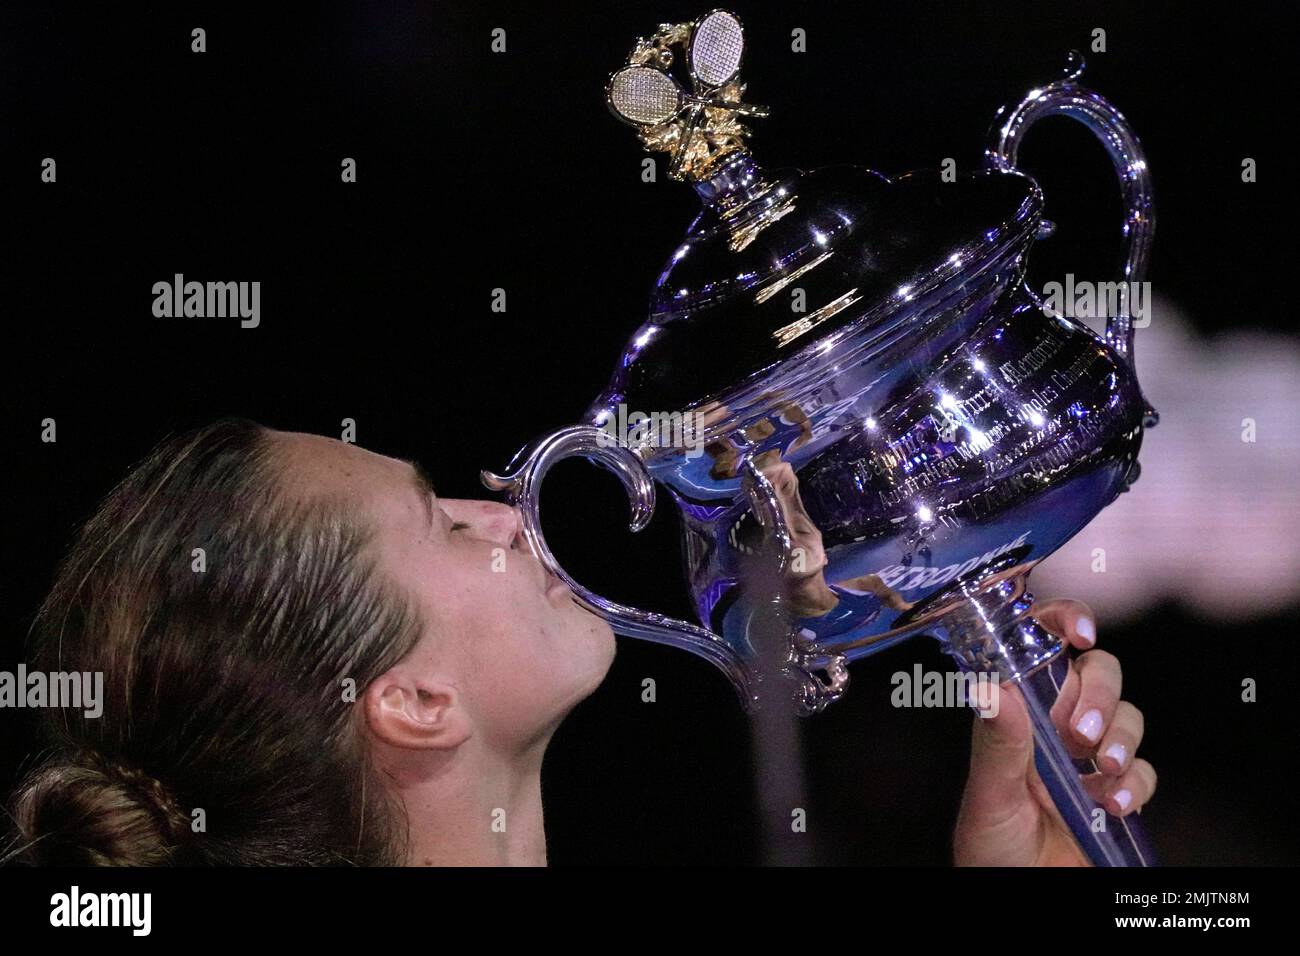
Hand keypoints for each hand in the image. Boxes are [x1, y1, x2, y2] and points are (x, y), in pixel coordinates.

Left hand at [952, 599, 1157, 865]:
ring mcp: (1089, 757)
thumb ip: (997, 743)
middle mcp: (1054, 724)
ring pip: (1127, 716)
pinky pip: (1145, 770)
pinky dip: (1136, 782)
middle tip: (1081, 733)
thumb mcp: (989, 793)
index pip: (1041, 646)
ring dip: (1121, 738)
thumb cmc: (989, 846)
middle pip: (1097, 673)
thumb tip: (991, 688)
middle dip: (1100, 693)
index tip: (1080, 630)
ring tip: (1099, 771)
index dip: (1062, 622)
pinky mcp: (1118, 792)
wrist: (1016, 894)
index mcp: (1016, 711)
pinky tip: (1113, 803)